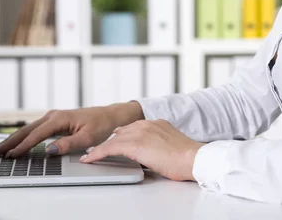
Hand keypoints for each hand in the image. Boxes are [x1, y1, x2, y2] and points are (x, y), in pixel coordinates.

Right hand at [0, 102, 144, 157]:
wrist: (109, 115)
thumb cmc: (100, 125)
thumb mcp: (86, 138)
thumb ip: (67, 145)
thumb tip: (49, 150)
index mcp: (60, 118)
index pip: (37, 134)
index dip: (23, 146)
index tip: (12, 156)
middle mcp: (53, 115)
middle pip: (27, 130)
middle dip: (10, 142)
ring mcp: (52, 117)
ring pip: (28, 129)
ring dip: (14, 139)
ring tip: (0, 150)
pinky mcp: (54, 121)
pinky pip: (35, 129)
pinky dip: (23, 137)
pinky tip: (16, 144)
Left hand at [80, 119, 204, 181]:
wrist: (193, 158)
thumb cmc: (186, 158)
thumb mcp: (170, 146)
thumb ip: (158, 145)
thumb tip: (150, 155)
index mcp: (156, 123)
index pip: (133, 128)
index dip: (121, 135)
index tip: (114, 140)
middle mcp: (146, 124)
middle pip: (120, 132)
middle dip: (108, 141)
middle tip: (96, 149)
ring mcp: (139, 132)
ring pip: (112, 140)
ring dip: (99, 148)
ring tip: (89, 155)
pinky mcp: (134, 144)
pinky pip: (109, 148)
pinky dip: (97, 153)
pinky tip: (90, 158)